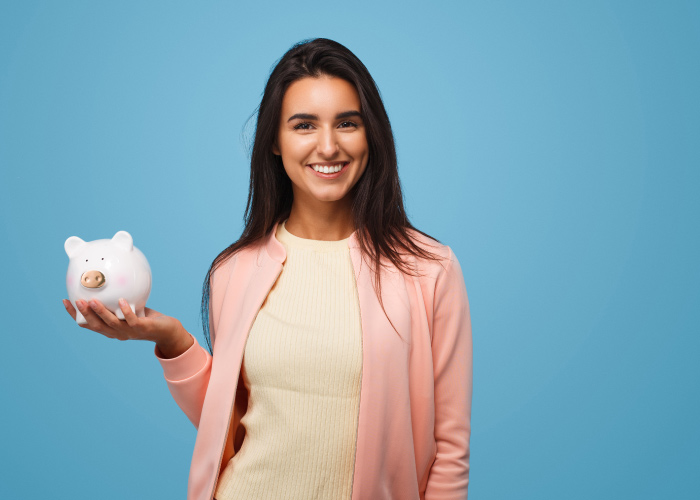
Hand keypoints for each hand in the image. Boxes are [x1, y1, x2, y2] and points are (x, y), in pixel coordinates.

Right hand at [62, 298, 185, 346]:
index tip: (65, 301)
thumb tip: (108, 277)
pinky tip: (121, 300)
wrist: (167, 330)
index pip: (88, 324)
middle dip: (84, 314)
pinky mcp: (142, 329)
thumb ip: (117, 296)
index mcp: (110, 329)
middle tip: (76, 301)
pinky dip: (125, 311)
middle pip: (96, 325)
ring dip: (101, 312)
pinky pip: (132, 320)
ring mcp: (129, 332)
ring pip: (111, 323)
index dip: (75, 314)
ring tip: (93, 300)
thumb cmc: (146, 317)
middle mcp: (116, 333)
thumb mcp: (128, 305)